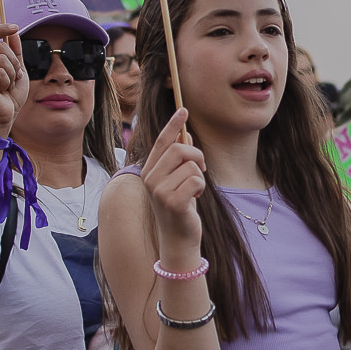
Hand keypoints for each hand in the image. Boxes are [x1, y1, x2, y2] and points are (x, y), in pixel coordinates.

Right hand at [0, 21, 27, 134]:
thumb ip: (16, 53)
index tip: (15, 26)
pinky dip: (6, 81)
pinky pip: (0, 71)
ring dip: (11, 74)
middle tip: (12, 78)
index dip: (1, 28)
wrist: (6, 116)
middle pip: (2, 46)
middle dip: (15, 63)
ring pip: (2, 58)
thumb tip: (14, 32)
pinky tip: (1, 90)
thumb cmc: (11, 96)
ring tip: (6, 86)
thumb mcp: (18, 71)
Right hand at [137, 107, 206, 254]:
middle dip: (197, 156)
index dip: (173, 125)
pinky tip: (195, 199)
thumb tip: (187, 135)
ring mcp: (158, 191)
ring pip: (191, 166)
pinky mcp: (172, 201)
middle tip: (202, 170)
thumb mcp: (178, 180)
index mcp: (148, 171)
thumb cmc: (180, 207)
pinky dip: (201, 188)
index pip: (161, 142)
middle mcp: (149, 179)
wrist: (178, 238)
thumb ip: (179, 160)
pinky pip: (196, 180)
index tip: (184, 110)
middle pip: (179, 150)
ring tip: (193, 191)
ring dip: (200, 177)